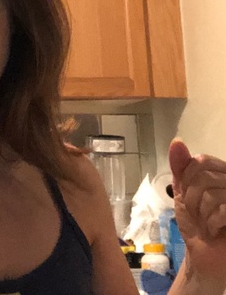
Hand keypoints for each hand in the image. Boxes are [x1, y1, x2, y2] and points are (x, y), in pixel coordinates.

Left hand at [169, 138, 225, 281]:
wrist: (204, 255)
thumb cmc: (196, 222)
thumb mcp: (183, 191)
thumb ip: (180, 167)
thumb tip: (177, 142)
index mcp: (222, 173)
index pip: (201, 160)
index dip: (188, 178)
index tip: (188, 195)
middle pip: (204, 177)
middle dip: (192, 199)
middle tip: (198, 214)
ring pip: (212, 195)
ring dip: (201, 214)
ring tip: (207, 223)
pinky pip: (223, 211)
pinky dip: (211, 224)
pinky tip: (214, 231)